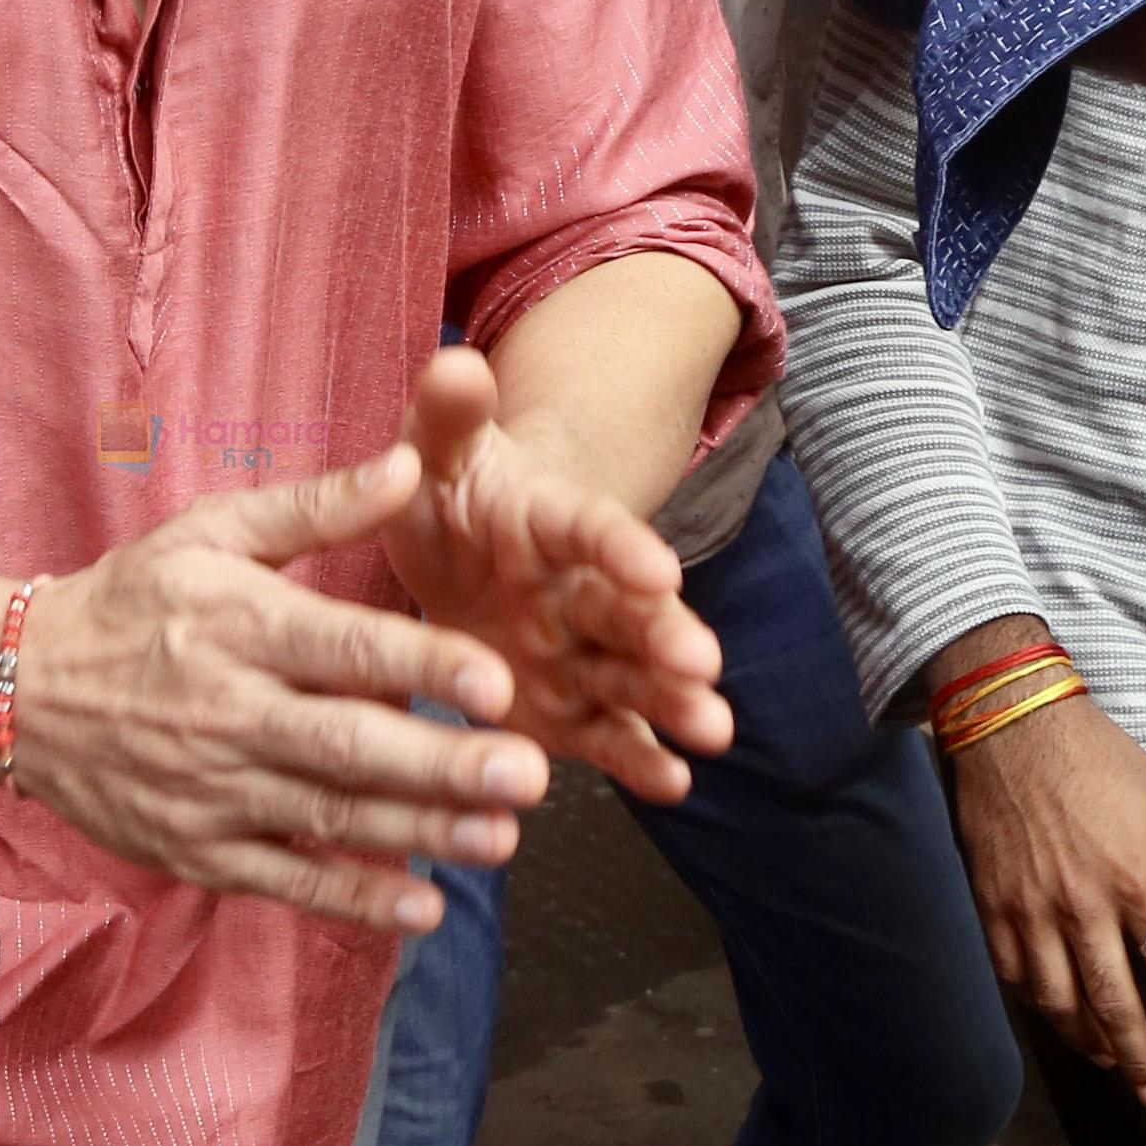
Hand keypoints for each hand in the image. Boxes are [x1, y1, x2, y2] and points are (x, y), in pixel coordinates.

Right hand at [10, 417, 566, 933]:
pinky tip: (422, 908)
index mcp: (239, 625)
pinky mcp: (198, 850)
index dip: (422, 667)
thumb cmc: (135, 600)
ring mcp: (211, 790)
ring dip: (419, 834)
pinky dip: (351, 899)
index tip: (498, 682)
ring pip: (328, 817)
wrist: (17, 690)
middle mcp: (226, 711)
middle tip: (528, 774)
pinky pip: (285, 881)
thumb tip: (412, 467)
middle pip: (347, 746)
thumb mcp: (213, 533)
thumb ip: (318, 508)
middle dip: (442, 765)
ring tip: (502, 841)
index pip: (342, 650)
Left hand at [379, 344, 728, 805]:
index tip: (658, 566)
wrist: (456, 565)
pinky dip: (641, 760)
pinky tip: (674, 784)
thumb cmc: (447, 502)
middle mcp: (582, 589)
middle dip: (666, 635)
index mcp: (551, 523)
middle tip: (702, 664)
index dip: (622, 546)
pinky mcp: (573, 711)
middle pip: (630, 610)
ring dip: (672, 702)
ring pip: (633, 678)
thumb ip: (446, 416)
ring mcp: (583, 654)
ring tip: (710, 731)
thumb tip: (455, 362)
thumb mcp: (435, 457)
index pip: (591, 530)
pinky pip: (610, 735)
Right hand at [935, 624, 1145, 1103]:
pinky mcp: (992, 907)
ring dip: (1090, 1044)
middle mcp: (1084, 909)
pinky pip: (1016, 977)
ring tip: (1113, 1064)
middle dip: (1142, 1060)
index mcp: (1139, 882)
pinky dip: (1041, 1009)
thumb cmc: (1103, 762)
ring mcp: (1032, 912)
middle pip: (1117, 1007)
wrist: (1013, 726)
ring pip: (1061, 1004)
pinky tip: (1061, 1018)